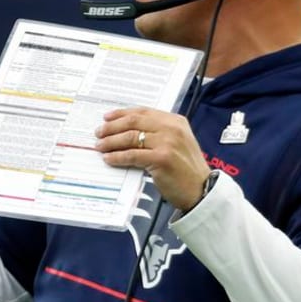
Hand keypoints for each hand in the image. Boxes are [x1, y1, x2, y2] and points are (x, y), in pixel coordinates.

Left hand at [96, 107, 210, 211]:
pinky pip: (132, 155)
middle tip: (99, 132)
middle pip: (134, 122)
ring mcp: (168, 142)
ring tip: (100, 146)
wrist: (201, 189)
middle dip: (112, 127)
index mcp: (175, 121)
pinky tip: (109, 158)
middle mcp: (172, 128)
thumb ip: (158, 133)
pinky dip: (117, 156)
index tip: (107, 117)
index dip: (122, 113)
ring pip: (130, 137)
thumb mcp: (177, 143)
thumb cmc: (186, 169)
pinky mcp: (162, 158)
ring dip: (111, 141)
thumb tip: (126, 131)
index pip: (143, 111)